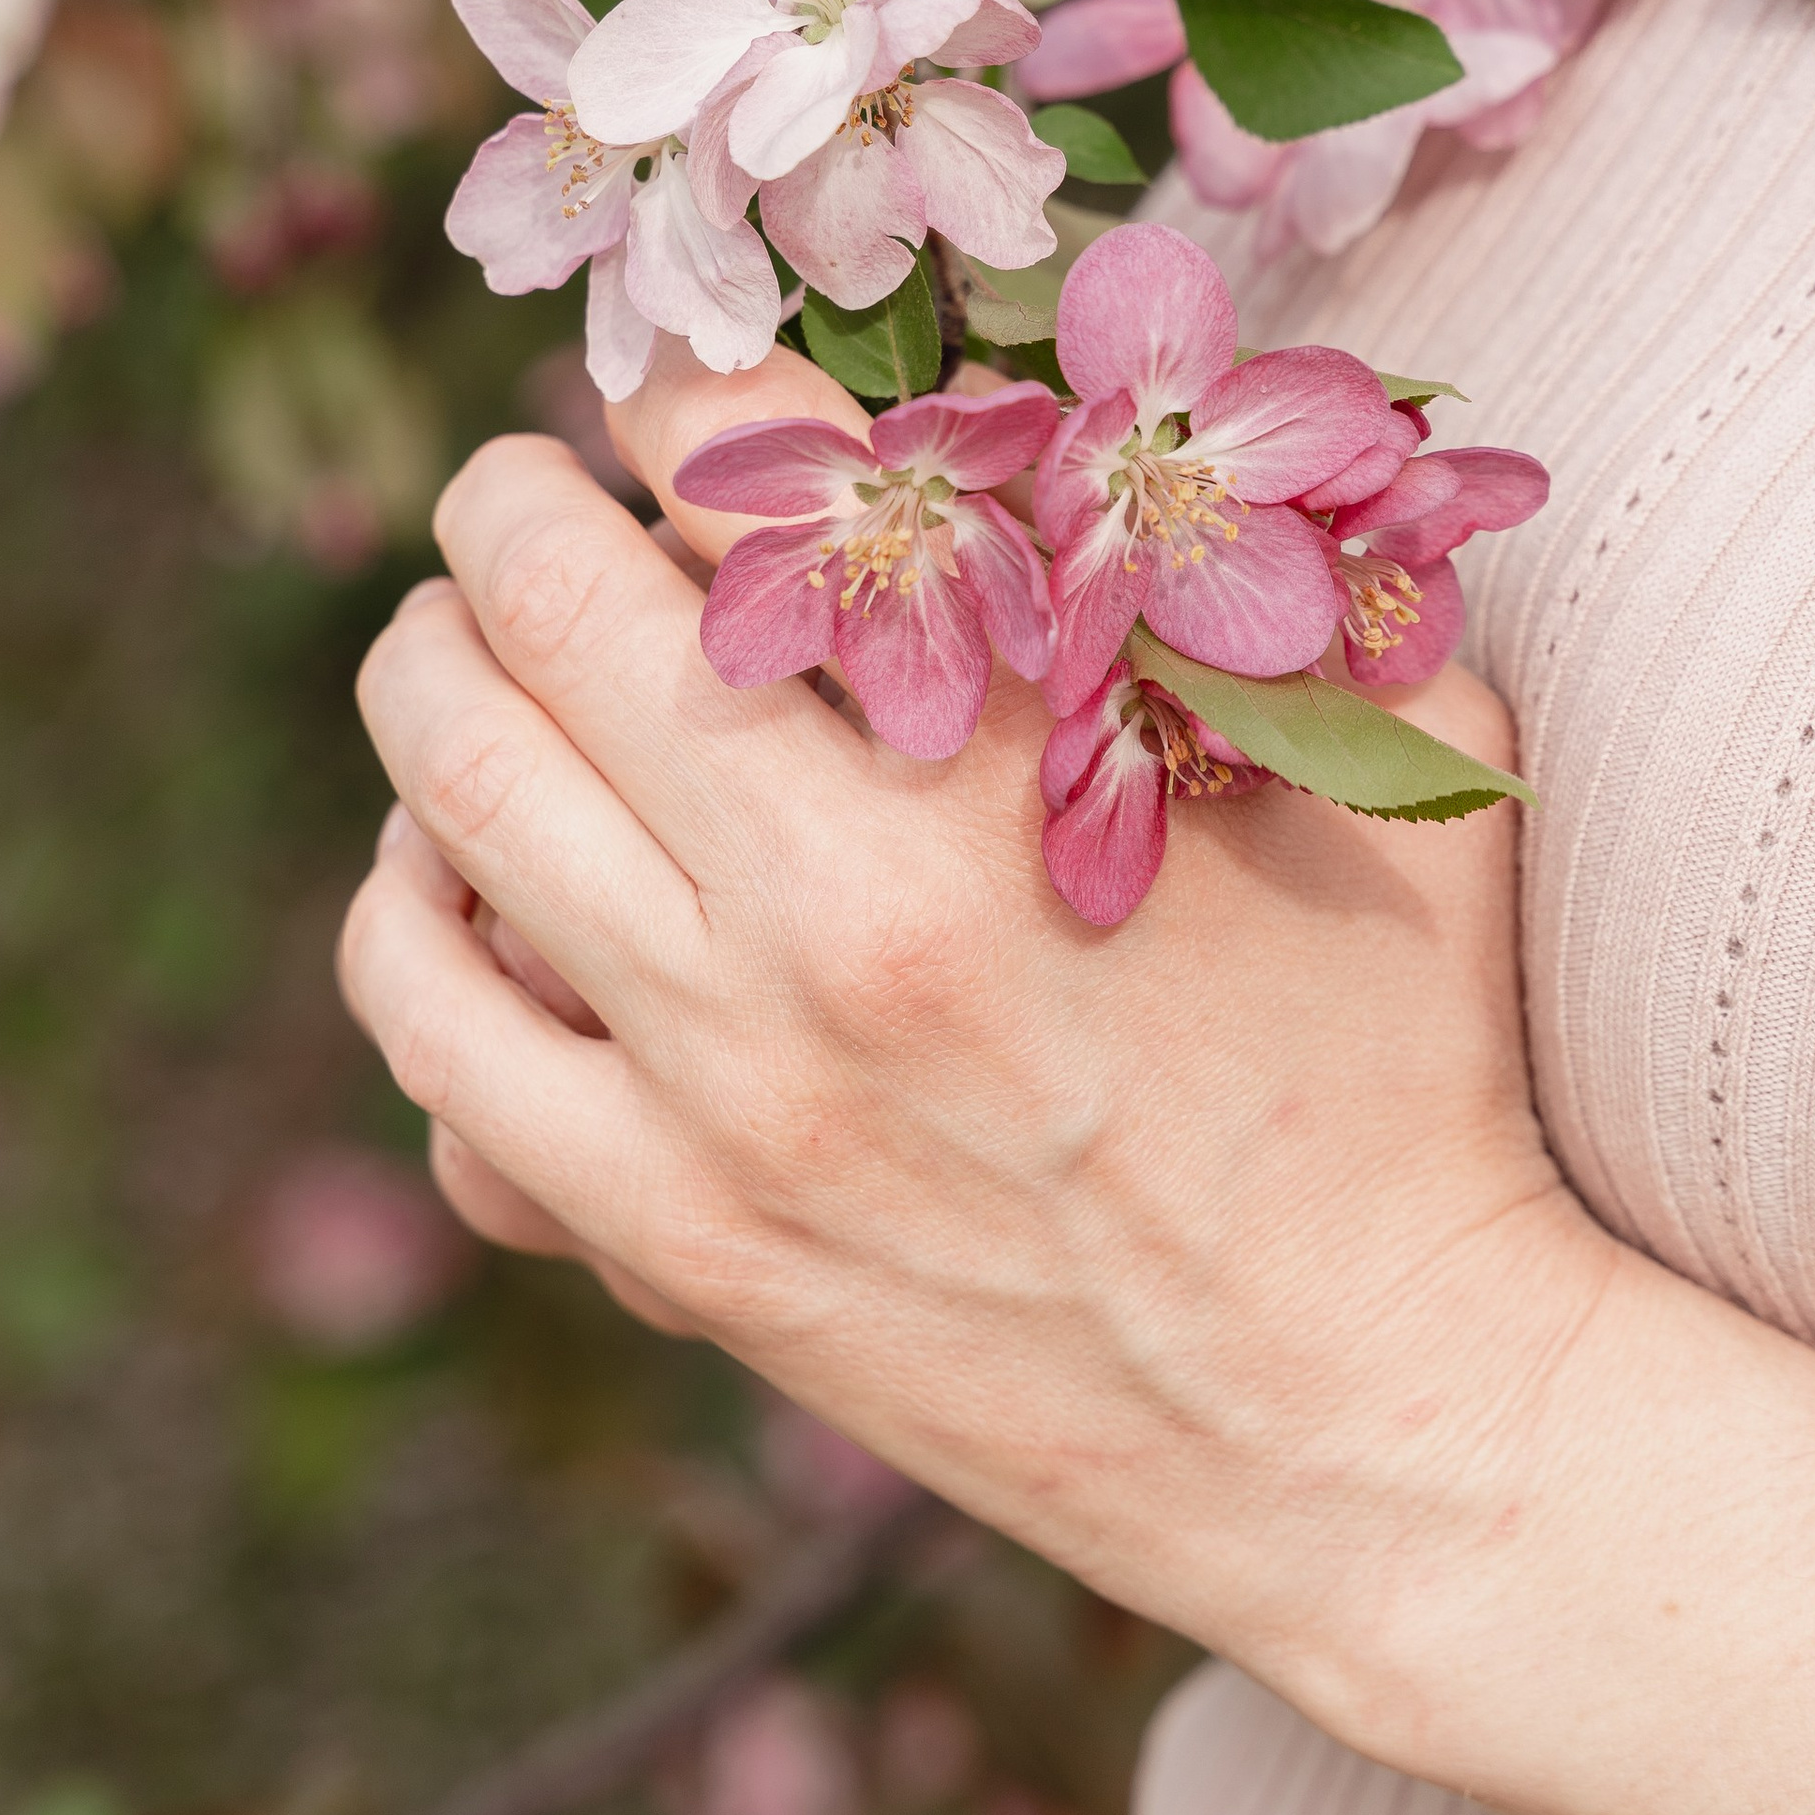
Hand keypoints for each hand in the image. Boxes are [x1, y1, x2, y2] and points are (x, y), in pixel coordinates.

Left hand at [339, 338, 1616, 1751]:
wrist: (1368, 1418)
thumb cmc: (1407, 1065)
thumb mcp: (1395, 759)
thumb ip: (1253, 561)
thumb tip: (1104, 411)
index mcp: (1002, 763)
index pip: (736, 467)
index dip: (689, 396)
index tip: (693, 408)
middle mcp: (825, 910)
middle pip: (533, 598)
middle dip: (510, 502)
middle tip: (533, 496)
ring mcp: (722, 1085)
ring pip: (445, 791)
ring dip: (433, 676)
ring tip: (471, 653)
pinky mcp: (669, 1236)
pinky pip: (430, 1030)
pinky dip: (407, 917)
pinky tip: (459, 883)